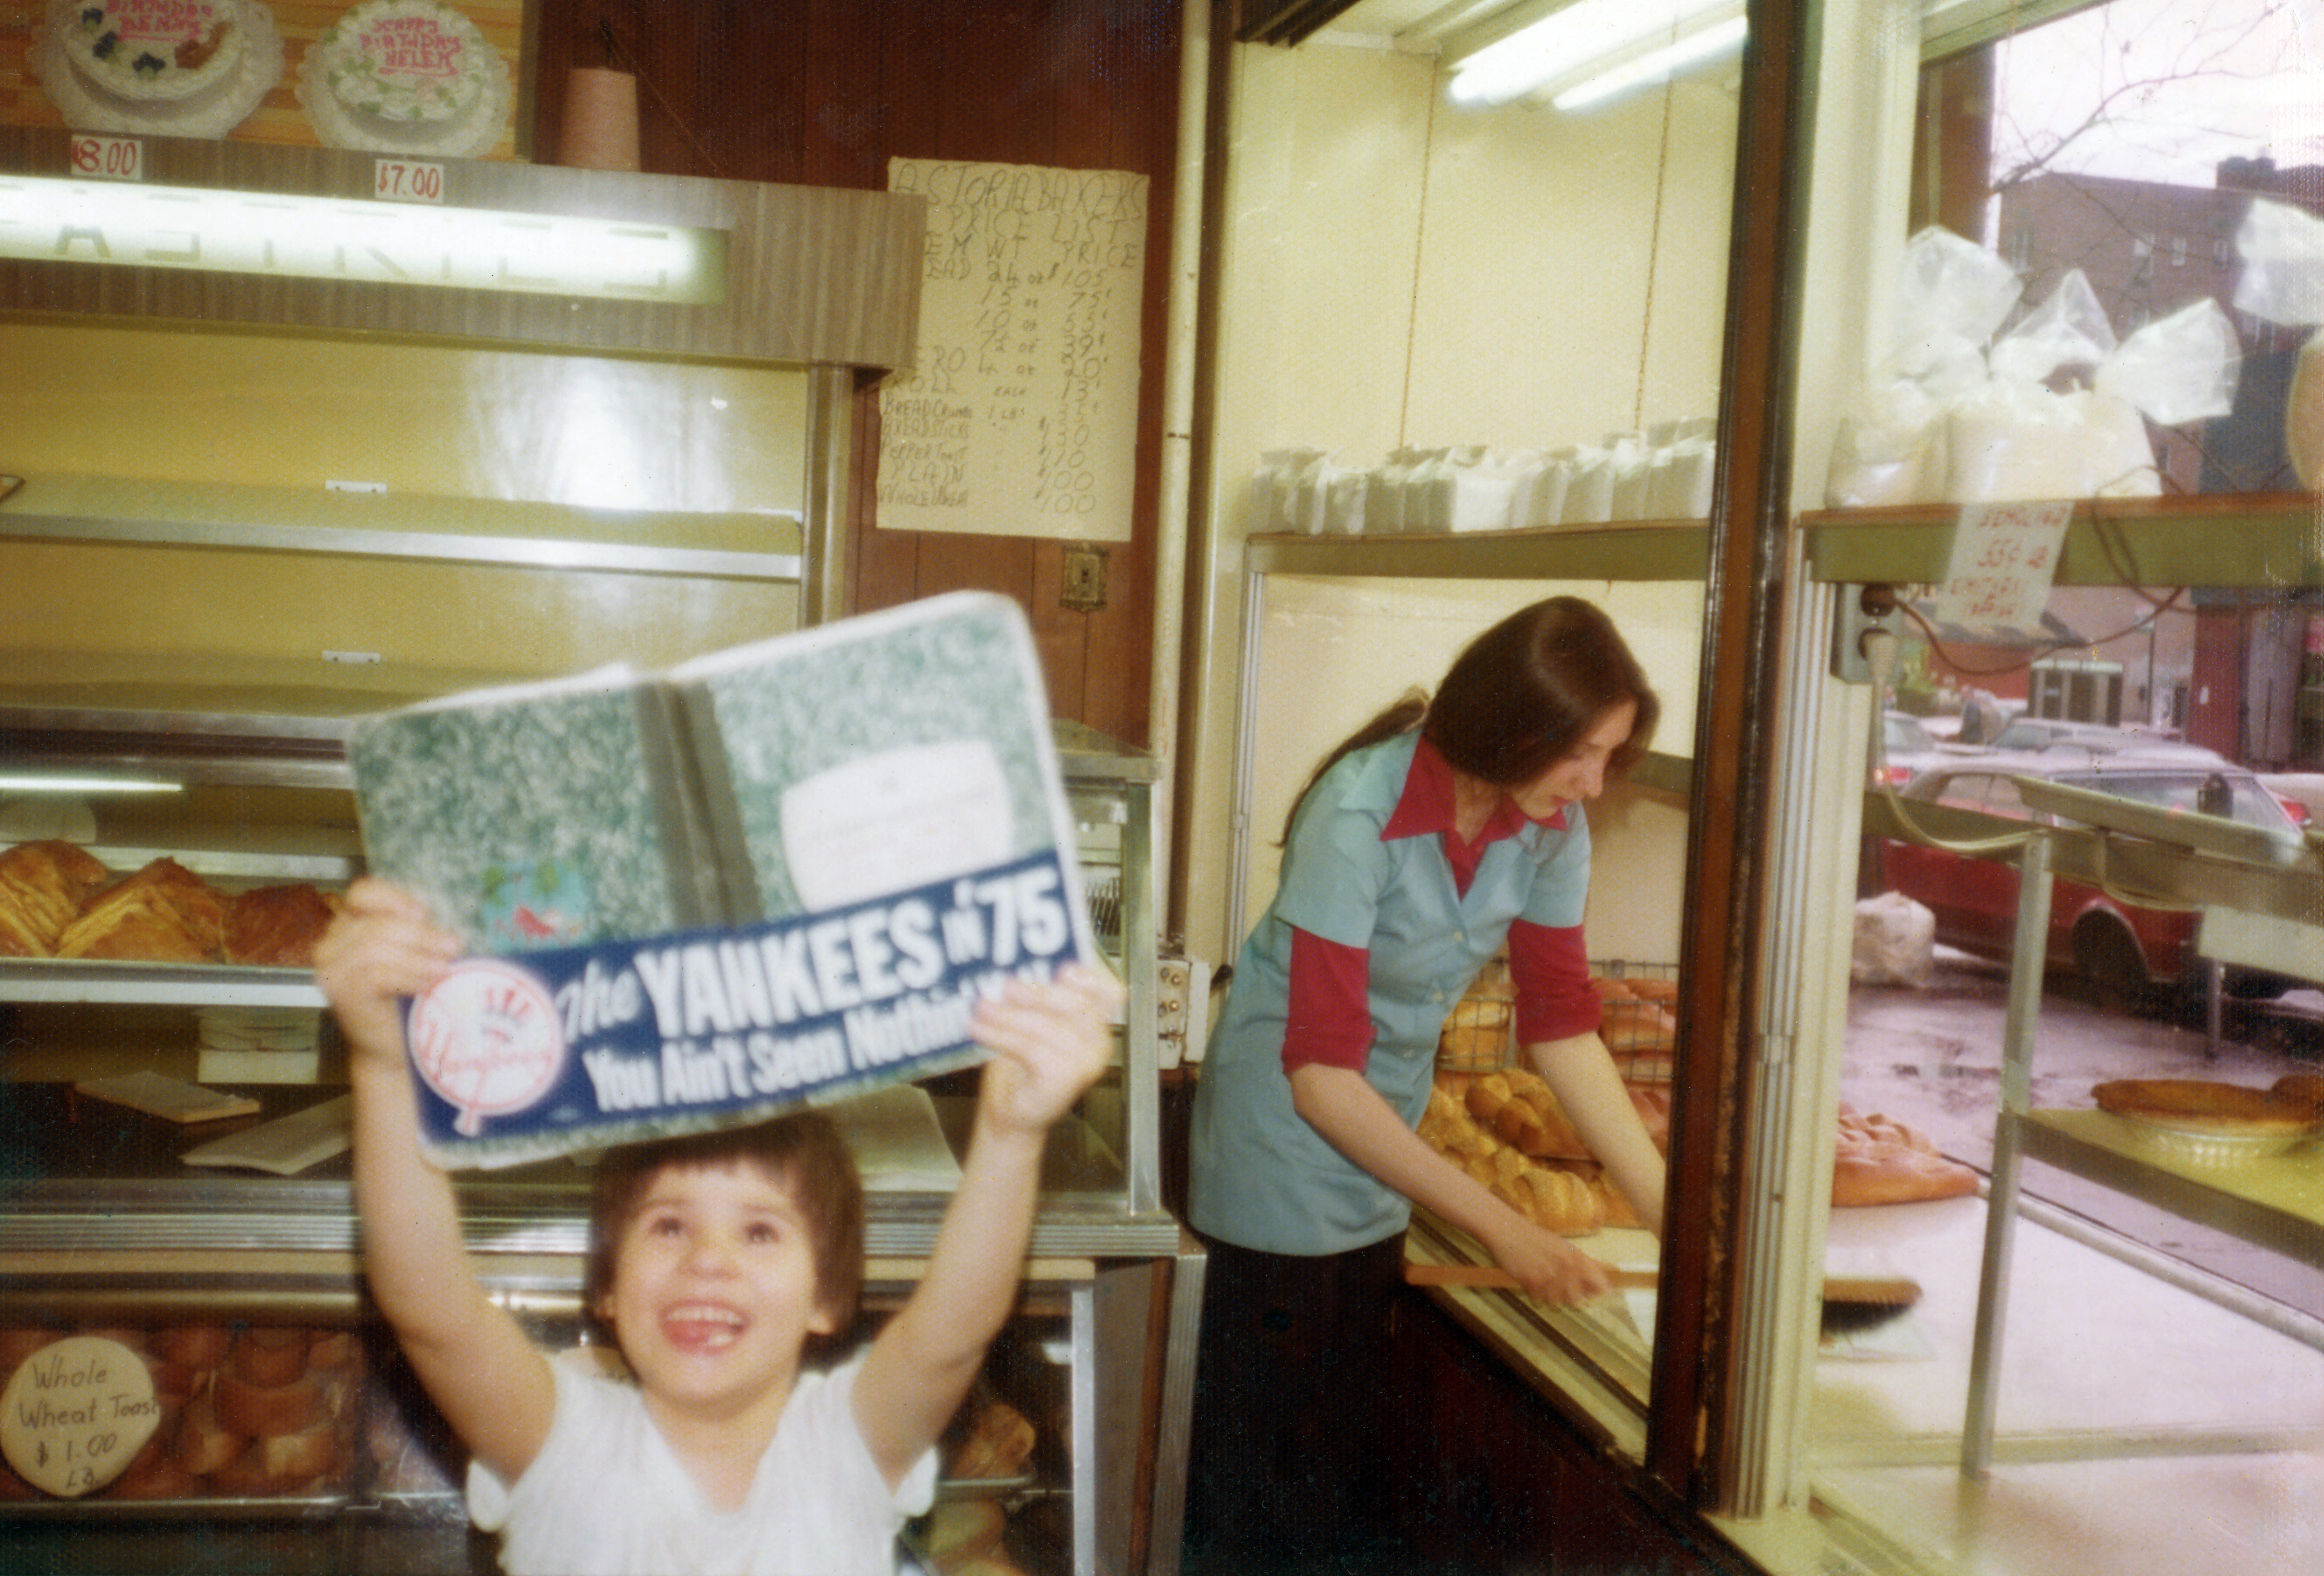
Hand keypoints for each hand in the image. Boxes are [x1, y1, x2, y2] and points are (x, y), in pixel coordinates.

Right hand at [314, 879, 462, 1071]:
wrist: (392, 1045)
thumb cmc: (408, 995)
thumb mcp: (414, 954)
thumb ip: (418, 931)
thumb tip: (450, 920)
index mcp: (350, 924)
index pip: (362, 893)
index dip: (393, 898)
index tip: (424, 913)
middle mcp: (332, 942)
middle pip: (376, 923)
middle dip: (420, 935)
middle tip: (454, 946)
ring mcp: (331, 968)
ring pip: (375, 948)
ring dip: (417, 956)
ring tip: (445, 967)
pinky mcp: (339, 992)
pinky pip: (374, 973)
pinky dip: (407, 976)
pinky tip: (428, 983)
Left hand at [968, 965, 1123, 1138]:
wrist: (1012, 1110)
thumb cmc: (1023, 1063)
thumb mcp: (1033, 1020)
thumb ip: (1037, 995)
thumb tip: (1016, 968)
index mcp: (1097, 1023)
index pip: (1110, 993)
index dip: (1091, 979)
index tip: (1062, 969)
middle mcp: (1099, 1044)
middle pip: (1077, 1006)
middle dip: (1038, 993)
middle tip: (1005, 985)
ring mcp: (1086, 1065)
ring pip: (1049, 1028)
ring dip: (1011, 1016)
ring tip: (982, 1007)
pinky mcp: (1065, 1082)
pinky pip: (1032, 1050)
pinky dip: (1002, 1036)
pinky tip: (980, 1029)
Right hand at [1483, 1216, 1613, 1305]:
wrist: (1507, 1231)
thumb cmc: (1536, 1238)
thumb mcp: (1564, 1246)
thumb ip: (1586, 1262)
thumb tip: (1611, 1269)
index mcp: (1577, 1257)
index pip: (1601, 1286)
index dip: (1596, 1291)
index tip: (1589, 1291)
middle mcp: (1566, 1267)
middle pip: (1577, 1300)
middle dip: (1568, 1296)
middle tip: (1558, 1285)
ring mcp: (1548, 1275)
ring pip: (1556, 1302)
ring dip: (1549, 1295)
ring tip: (1541, 1280)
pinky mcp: (1531, 1282)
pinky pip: (1538, 1300)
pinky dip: (1534, 1293)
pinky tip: (1530, 1278)